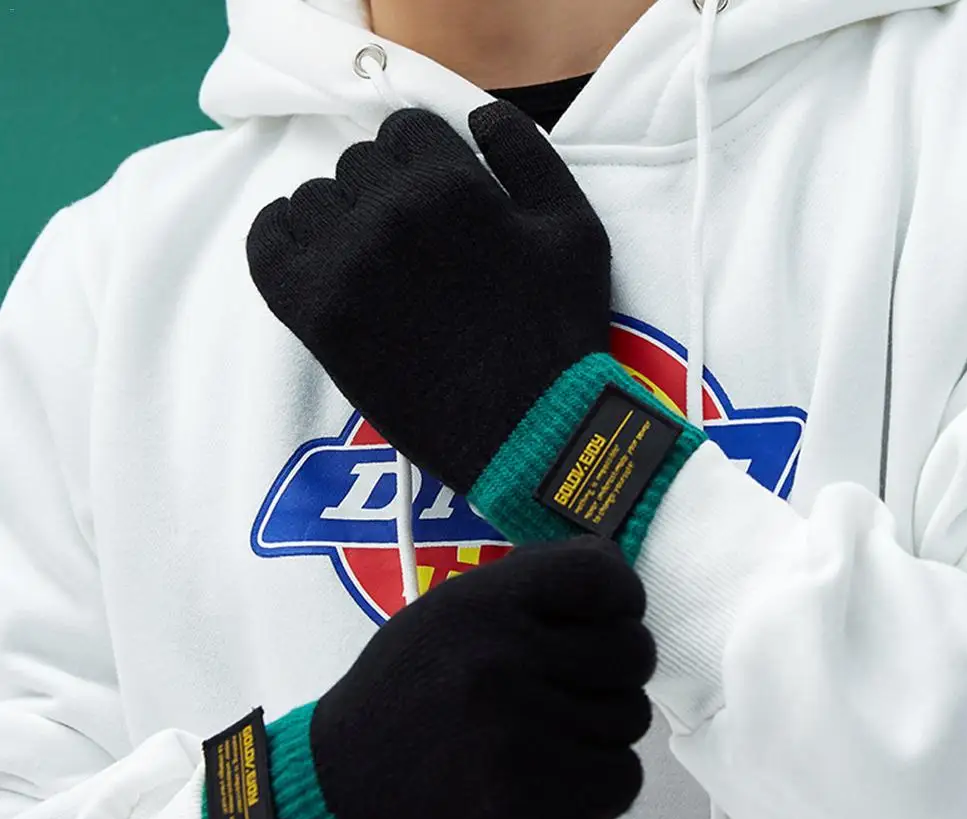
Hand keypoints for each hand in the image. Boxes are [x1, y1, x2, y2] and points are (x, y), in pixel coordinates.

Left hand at [247, 102, 612, 495]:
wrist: (527, 432)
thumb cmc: (555, 334)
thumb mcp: (575, 229)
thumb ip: (526, 154)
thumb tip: (479, 113)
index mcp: (451, 186)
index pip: (405, 129)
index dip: (424, 162)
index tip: (435, 200)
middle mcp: (389, 216)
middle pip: (359, 165)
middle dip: (388, 192)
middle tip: (415, 246)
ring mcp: (345, 267)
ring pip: (314, 201)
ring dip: (342, 221)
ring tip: (374, 265)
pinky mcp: (316, 316)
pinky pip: (266, 244)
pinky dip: (282, 240)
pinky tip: (315, 259)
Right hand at [311, 536, 654, 818]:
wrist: (339, 799)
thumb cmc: (397, 701)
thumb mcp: (441, 617)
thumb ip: (521, 593)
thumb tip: (610, 582)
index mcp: (478, 603)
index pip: (598, 574)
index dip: (622, 596)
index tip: (614, 615)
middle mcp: (502, 658)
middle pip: (632, 651)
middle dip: (615, 670)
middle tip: (577, 687)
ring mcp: (520, 733)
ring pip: (630, 718)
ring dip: (600, 731)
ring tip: (546, 739)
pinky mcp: (534, 801)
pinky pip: (621, 780)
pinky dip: (598, 784)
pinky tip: (553, 780)